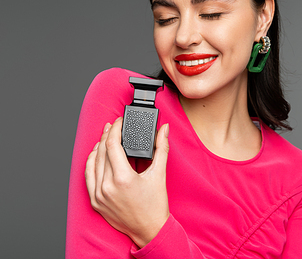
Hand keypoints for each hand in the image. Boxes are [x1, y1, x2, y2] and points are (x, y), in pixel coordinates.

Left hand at [85, 117, 169, 247]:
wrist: (149, 230)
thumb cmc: (155, 205)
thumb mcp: (159, 174)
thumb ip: (161, 148)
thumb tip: (163, 130)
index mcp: (123, 178)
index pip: (112, 145)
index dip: (115, 129)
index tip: (119, 121)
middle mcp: (107, 186)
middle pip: (101, 151)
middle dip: (107, 135)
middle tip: (113, 125)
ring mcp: (99, 195)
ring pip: (92, 162)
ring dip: (98, 147)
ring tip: (105, 136)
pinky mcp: (95, 201)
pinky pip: (88, 177)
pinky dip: (91, 163)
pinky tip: (97, 155)